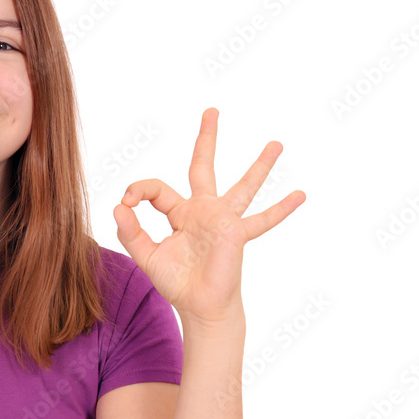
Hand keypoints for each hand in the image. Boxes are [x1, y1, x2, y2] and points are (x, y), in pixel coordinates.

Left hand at [113, 108, 304, 326]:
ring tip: (276, 143)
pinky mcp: (237, 234)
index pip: (157, 189)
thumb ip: (130, 231)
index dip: (139, 190)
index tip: (128, 201)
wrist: (199, 306)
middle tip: (212, 111)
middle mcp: (203, 211)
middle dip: (207, 139)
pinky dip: (281, 209)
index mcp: (179, 213)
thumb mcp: (146, 256)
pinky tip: (300, 195)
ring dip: (260, 166)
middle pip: (204, 166)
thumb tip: (118, 206)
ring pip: (243, 186)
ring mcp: (223, 220)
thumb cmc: (177, 282)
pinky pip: (262, 220)